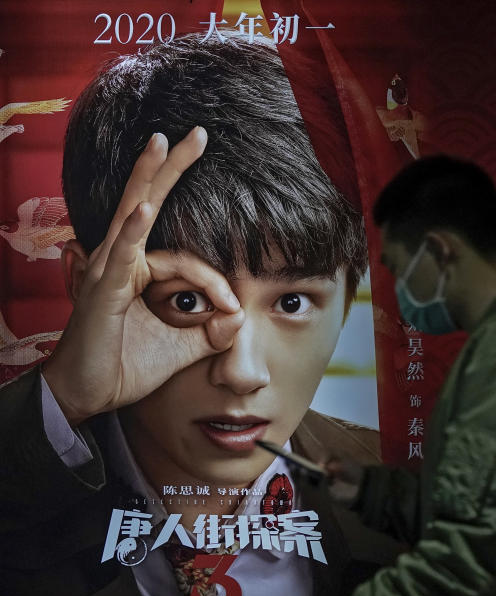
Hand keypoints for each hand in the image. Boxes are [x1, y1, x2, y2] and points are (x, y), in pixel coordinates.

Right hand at [44, 127, 243, 424]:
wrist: (88, 396)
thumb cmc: (127, 366)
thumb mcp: (183, 346)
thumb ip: (212, 330)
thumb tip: (241, 317)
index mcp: (137, 269)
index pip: (186, 258)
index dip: (216, 281)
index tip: (233, 309)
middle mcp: (119, 261)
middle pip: (146, 201)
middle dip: (171, 167)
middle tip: (197, 132)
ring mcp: (106, 271)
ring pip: (131, 214)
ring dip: (149, 177)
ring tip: (163, 142)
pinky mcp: (101, 291)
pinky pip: (120, 255)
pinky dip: (133, 231)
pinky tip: (145, 208)